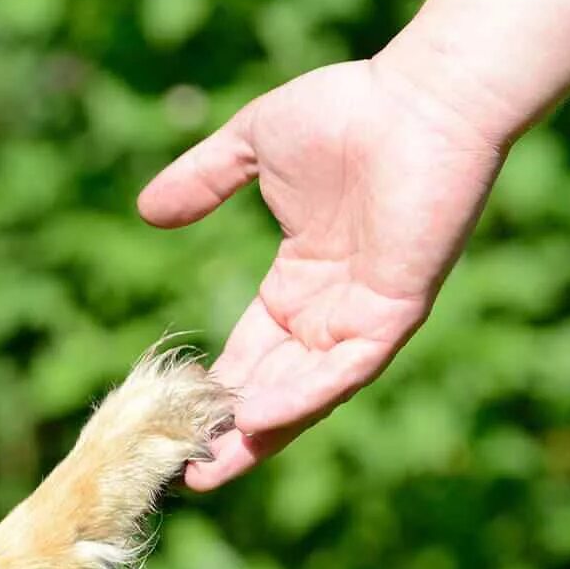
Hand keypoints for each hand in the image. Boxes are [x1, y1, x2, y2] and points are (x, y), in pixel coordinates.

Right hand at [138, 58, 508, 488]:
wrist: (422, 97)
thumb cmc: (349, 110)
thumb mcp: (251, 147)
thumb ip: (202, 181)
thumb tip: (147, 210)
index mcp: (301, 280)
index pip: (252, 351)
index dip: (216, 387)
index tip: (176, 419)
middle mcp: (333, 310)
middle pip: (275, 387)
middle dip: (233, 431)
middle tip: (188, 471)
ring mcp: (364, 315)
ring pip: (307, 393)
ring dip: (262, 433)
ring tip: (213, 468)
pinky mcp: (394, 314)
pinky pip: (344, 371)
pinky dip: (301, 398)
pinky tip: (255, 420)